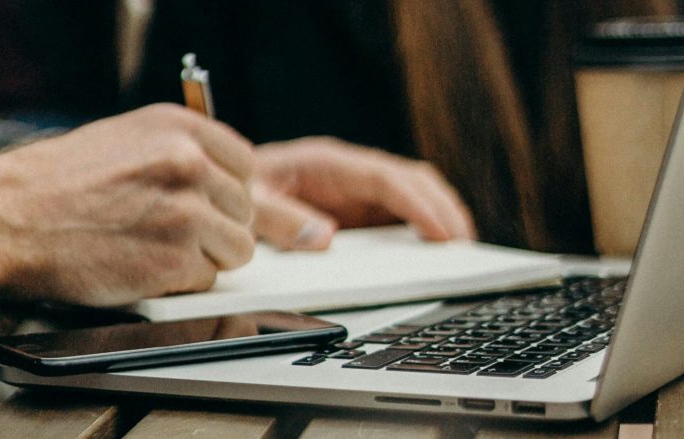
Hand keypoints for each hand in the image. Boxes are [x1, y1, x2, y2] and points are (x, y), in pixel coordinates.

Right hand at [0, 104, 255, 305]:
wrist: (6, 219)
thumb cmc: (53, 184)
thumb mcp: (125, 141)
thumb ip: (180, 155)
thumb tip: (227, 185)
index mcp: (179, 127)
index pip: (243, 164)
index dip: (225, 191)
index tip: (206, 204)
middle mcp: (189, 162)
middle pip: (244, 209)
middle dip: (215, 227)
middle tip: (167, 233)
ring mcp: (187, 212)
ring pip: (236, 248)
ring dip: (203, 257)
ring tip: (153, 250)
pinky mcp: (176, 260)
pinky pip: (207, 280)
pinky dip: (178, 283)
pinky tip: (139, 267)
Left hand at [252, 136, 474, 249]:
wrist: (220, 189)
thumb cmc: (235, 194)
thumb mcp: (250, 208)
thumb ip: (281, 220)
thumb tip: (325, 238)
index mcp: (324, 161)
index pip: (383, 177)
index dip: (416, 204)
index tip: (440, 231)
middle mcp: (345, 170)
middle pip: (409, 179)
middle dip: (440, 208)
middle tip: (463, 245)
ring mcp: (353, 187)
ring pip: (410, 191)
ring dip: (438, 214)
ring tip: (460, 248)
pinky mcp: (354, 207)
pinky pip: (397, 211)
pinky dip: (421, 226)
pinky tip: (434, 250)